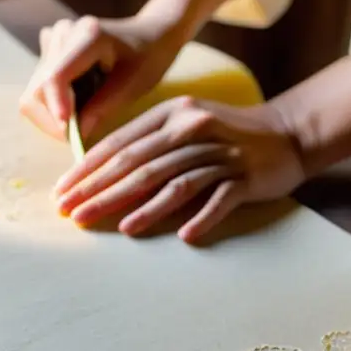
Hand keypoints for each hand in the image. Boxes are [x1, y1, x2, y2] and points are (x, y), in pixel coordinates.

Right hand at [19, 12, 187, 140]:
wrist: (147, 35)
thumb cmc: (146, 59)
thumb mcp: (134, 85)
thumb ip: (104, 107)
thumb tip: (76, 134)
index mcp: (89, 35)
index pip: (56, 76)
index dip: (56, 108)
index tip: (69, 135)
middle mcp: (64, 33)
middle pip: (38, 90)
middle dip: (54, 120)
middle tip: (80, 136)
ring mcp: (52, 40)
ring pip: (34, 94)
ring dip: (54, 115)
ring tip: (84, 115)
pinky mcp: (47, 50)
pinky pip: (37, 90)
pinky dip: (53, 106)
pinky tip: (77, 101)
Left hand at [53, 97, 305, 242]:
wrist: (288, 133)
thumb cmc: (224, 134)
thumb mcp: (182, 126)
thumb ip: (146, 143)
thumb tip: (99, 174)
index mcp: (169, 116)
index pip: (119, 145)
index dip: (87, 171)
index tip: (62, 193)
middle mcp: (192, 130)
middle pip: (140, 165)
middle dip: (102, 192)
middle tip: (75, 215)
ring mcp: (221, 153)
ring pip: (176, 182)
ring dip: (146, 207)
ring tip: (122, 228)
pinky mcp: (247, 176)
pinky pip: (221, 198)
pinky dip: (203, 216)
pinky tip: (185, 235)